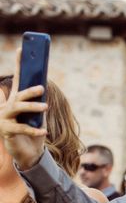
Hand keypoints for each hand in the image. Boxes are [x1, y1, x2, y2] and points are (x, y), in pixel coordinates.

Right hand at [0, 49, 47, 169]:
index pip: (17, 80)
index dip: (19, 65)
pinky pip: (21, 130)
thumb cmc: (33, 132)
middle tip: (42, 88)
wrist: (27, 153)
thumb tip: (44, 88)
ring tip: (45, 107)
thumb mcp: (37, 117)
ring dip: (31, 107)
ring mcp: (4, 119)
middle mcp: (6, 107)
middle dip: (29, 91)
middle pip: (17, 95)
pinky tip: (44, 131)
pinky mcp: (6, 132)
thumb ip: (39, 104)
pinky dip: (33, 131)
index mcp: (14, 101)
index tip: (21, 49)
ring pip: (17, 109)